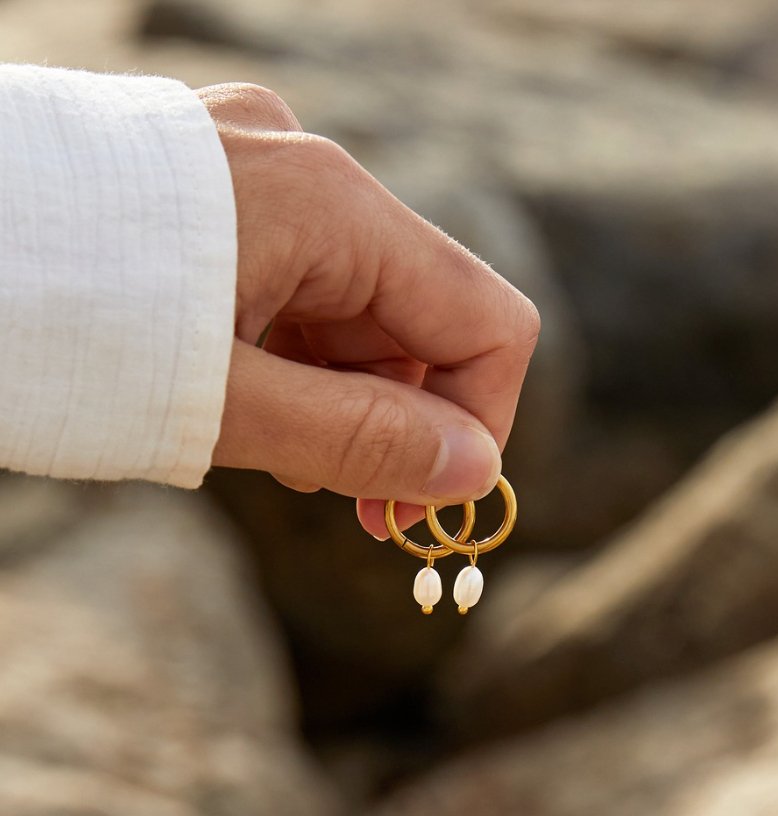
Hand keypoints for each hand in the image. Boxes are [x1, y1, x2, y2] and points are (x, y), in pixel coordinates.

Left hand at [197, 83, 539, 538]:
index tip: (425, 501)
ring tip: (271, 451)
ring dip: (339, 393)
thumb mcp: (217, 402)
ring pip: (355, 308)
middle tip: (342, 499)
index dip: (480, 421)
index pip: (484, 319)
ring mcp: (257, 175)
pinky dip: (293, 356)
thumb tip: (476, 473)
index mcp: (327, 203)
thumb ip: (355, 439)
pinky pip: (298, 287)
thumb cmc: (47, 324)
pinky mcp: (217, 197)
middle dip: (397, 418)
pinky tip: (243, 399)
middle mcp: (307, 170)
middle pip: (418, 317)